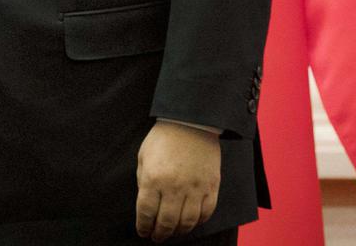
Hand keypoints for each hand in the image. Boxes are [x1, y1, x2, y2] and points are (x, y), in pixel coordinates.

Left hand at [135, 120, 220, 240]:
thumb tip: (147, 205)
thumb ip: (144, 182)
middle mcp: (174, 186)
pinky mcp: (211, 186)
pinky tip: (191, 221)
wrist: (191, 121)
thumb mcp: (144, 157)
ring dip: (178, 231)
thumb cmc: (164, 137)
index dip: (143, 227)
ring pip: (187, 222)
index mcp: (154, 178)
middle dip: (160, 234)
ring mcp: (195, 187)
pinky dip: (198, 222)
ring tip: (173, 232)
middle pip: (166, 222)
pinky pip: (206, 212)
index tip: (143, 232)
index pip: (146, 213)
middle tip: (157, 237)